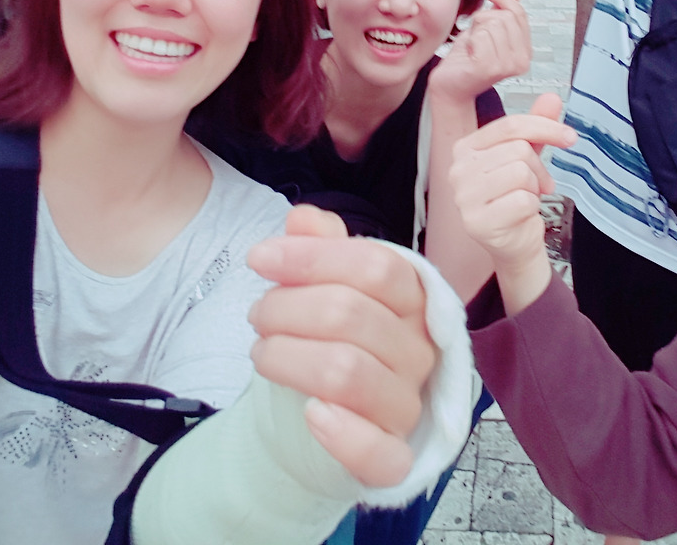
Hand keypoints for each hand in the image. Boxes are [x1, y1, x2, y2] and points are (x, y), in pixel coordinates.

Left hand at [245, 205, 436, 486]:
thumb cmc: (327, 343)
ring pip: (348, 372)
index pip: (377, 266)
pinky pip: (377, 451)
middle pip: (353, 314)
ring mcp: (408, 404)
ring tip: (261, 353)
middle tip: (256, 314)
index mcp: (414, 300)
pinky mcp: (393, 458)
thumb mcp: (325, 288)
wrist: (315, 421)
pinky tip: (311, 414)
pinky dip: (341, 433)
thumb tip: (304, 217)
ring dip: (287, 357)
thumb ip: (321, 250)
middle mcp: (420, 349)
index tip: (259, 257)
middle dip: (286, 308)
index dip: (313, 257)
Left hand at [429, 0, 532, 102]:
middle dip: (484, 17)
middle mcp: (522, 61)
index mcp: (525, 51)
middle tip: (475, 34)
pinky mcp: (490, 68)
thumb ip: (503, 7)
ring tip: (472, 46)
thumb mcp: (487, 28)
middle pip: (505, 16)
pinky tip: (469, 53)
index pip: (519, 12)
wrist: (449, 85)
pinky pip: (480, 36)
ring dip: (475, 30)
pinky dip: (470, 40)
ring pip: (493, 24)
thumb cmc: (466, 58)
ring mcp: (508, 66)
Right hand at [449, 94, 575, 311]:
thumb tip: (552, 98)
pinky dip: (531, 208)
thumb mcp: (528, 157)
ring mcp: (463, 197)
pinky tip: (520, 216)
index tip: (569, 137)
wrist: (514, 243)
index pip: (510, 126)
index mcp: (465, 147)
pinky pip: (522, 201)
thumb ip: (537, 127)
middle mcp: (457, 170)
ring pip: (521, 173)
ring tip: (525, 199)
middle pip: (518, 150)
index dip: (546, 127)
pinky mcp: (476, 222)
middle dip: (538, 168)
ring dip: (533, 188)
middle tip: (537, 185)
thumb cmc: (516, 197)